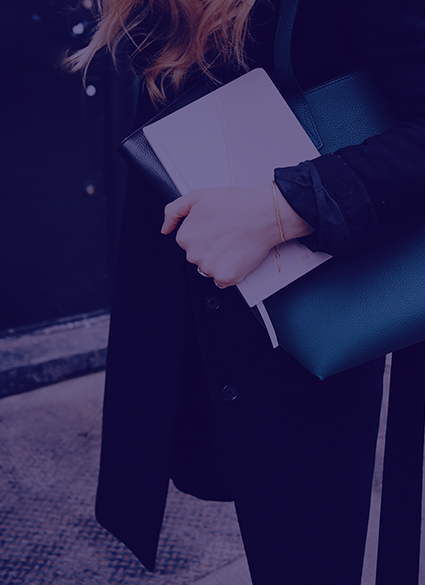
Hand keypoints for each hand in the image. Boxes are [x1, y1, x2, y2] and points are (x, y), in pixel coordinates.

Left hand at [161, 183, 312, 287]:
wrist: (263, 214)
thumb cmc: (235, 204)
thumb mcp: (197, 197)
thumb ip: (173, 211)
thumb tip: (164, 228)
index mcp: (185, 237)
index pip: (188, 242)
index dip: (203, 234)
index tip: (215, 227)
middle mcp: (194, 255)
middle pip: (198, 257)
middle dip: (210, 248)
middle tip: (226, 234)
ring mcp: (210, 268)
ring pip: (210, 269)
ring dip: (219, 260)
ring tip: (233, 243)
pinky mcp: (226, 277)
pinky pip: (223, 280)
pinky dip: (230, 271)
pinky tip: (237, 255)